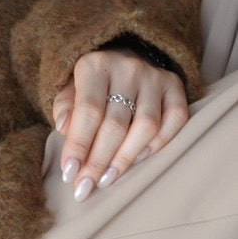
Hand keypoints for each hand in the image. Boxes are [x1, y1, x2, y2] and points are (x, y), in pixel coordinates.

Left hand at [51, 46, 189, 201]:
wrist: (123, 51)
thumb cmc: (91, 81)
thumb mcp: (69, 87)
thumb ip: (64, 107)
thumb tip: (64, 129)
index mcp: (95, 65)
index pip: (88, 111)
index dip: (79, 145)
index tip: (69, 173)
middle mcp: (127, 67)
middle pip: (116, 123)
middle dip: (98, 160)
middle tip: (86, 187)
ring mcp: (155, 77)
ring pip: (146, 126)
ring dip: (126, 158)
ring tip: (107, 179)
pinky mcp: (175, 86)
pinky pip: (174, 121)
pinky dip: (157, 145)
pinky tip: (138, 160)